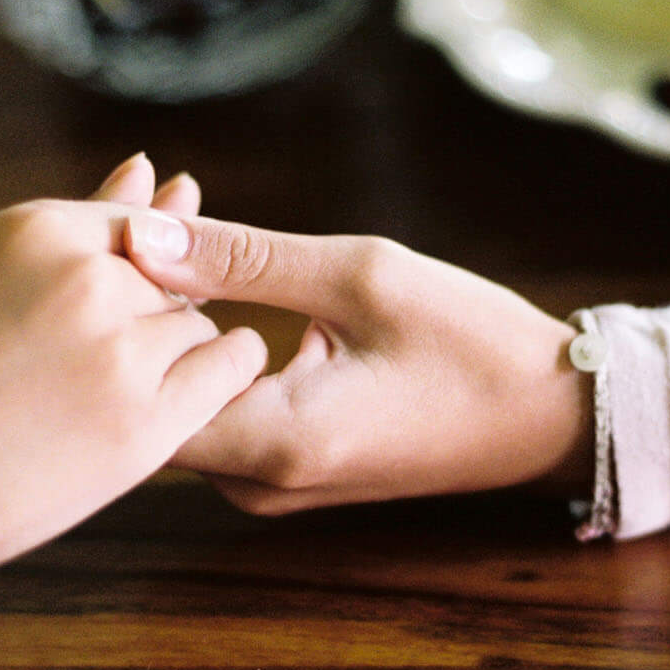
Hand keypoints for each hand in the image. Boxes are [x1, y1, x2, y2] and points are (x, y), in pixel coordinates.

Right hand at [0, 157, 265, 625]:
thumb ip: (57, 239)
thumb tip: (143, 169)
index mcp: (32, 230)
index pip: (136, 223)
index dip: (148, 263)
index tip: (127, 304)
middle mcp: (86, 277)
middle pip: (175, 278)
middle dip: (158, 316)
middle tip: (110, 368)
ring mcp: (120, 351)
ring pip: (201, 329)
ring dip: (182, 357)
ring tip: (127, 397)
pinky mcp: (145, 426)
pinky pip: (226, 376)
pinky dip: (220, 383)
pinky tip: (191, 402)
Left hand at [123, 208, 589, 513]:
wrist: (554, 416)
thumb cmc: (472, 343)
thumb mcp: (361, 277)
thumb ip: (242, 259)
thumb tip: (139, 234)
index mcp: (273, 444)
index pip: (138, 380)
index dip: (115, 292)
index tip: (129, 200)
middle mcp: (256, 482)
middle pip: (148, 386)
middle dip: (136, 286)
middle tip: (142, 187)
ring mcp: (267, 482)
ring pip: (177, 391)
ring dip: (168, 305)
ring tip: (167, 208)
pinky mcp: (283, 467)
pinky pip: (215, 399)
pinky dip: (202, 332)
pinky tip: (202, 263)